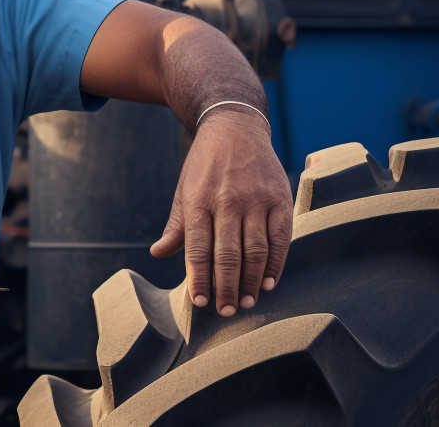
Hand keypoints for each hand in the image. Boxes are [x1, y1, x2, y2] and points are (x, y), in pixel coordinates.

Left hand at [149, 108, 292, 315]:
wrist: (235, 127)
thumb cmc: (204, 166)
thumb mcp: (183, 190)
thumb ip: (176, 226)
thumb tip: (158, 253)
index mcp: (199, 200)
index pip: (197, 248)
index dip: (199, 279)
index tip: (201, 302)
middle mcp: (228, 201)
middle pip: (228, 255)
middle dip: (226, 288)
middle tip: (226, 311)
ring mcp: (257, 199)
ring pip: (256, 250)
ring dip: (251, 281)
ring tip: (245, 302)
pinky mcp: (280, 198)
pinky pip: (280, 238)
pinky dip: (275, 264)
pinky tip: (268, 282)